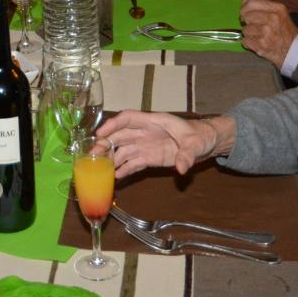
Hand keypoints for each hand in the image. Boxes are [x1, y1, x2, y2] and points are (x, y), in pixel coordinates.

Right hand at [97, 110, 231, 176]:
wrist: (206, 144)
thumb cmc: (200, 136)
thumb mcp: (196, 143)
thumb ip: (188, 154)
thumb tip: (182, 167)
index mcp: (154, 121)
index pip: (128, 119)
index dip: (113, 124)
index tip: (100, 133)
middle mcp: (145, 133)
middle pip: (120, 135)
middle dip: (105, 143)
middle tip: (91, 155)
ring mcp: (146, 146)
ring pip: (123, 150)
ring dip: (110, 158)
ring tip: (99, 169)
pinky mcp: (149, 158)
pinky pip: (133, 163)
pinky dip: (123, 169)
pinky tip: (115, 177)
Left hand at [239, 0, 297, 66]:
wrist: (294, 51)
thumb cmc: (285, 31)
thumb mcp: (280, 14)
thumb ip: (262, 6)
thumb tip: (243, 2)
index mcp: (277, 9)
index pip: (252, 3)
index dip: (245, 8)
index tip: (246, 14)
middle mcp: (272, 19)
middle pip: (246, 16)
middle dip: (248, 22)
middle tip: (257, 27)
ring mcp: (266, 33)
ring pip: (244, 30)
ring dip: (249, 34)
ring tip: (260, 37)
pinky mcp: (261, 45)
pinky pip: (245, 41)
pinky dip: (249, 44)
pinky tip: (258, 44)